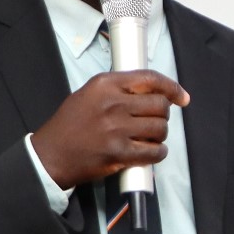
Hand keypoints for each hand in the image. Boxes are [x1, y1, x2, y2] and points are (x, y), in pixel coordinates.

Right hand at [31, 69, 190, 190]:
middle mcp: (113, 103)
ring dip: (160, 135)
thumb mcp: (89, 94)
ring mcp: (117, 129)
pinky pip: (155, 151)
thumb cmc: (70, 124)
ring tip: (147, 138)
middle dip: (162, 115)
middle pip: (160, 105)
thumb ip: (118, 89)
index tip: (182, 97)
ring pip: (161, 128)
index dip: (172, 88)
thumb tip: (152, 91)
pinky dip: (158, 153)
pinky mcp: (119, 152)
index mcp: (105, 84)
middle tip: (152, 122)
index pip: (150, 79)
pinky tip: (150, 152)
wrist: (51, 154)